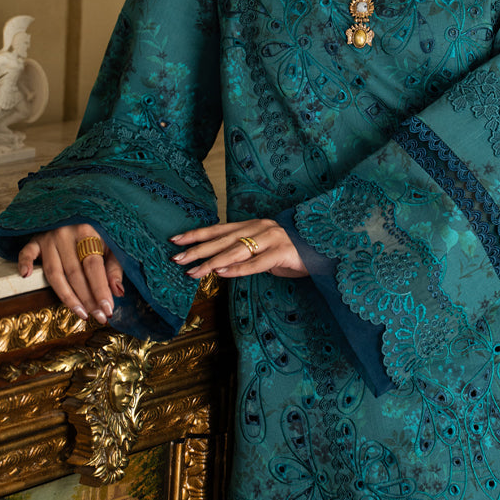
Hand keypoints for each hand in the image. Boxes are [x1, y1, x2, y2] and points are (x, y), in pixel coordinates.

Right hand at [18, 225, 123, 322]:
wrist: (76, 204)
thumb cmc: (96, 227)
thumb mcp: (111, 241)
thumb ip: (114, 266)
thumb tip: (118, 292)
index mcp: (88, 231)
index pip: (94, 267)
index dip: (101, 290)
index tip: (107, 310)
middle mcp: (66, 234)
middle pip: (75, 273)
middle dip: (87, 299)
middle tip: (97, 317)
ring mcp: (48, 236)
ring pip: (54, 272)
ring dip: (67, 296)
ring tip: (80, 313)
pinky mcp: (35, 239)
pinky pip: (26, 252)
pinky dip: (25, 263)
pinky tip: (26, 276)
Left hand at [171, 220, 306, 279]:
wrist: (324, 248)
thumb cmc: (291, 250)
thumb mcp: (264, 249)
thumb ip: (244, 253)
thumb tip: (220, 264)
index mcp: (252, 225)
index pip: (218, 229)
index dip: (197, 234)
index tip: (176, 239)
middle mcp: (259, 228)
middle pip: (222, 239)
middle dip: (197, 249)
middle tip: (176, 257)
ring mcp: (271, 239)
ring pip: (235, 251)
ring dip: (212, 262)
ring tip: (194, 271)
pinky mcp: (282, 252)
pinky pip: (256, 263)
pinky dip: (238, 269)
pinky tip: (223, 274)